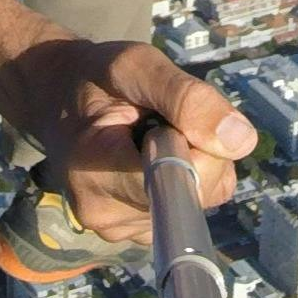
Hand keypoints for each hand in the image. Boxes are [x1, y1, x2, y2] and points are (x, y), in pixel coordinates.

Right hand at [0, 0, 252, 244]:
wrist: (55, 98)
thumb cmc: (94, 77)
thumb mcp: (135, 65)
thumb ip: (187, 98)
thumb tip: (242, 141)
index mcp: (93, 170)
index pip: (179, 180)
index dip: (199, 145)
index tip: (174, 116)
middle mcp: (103, 213)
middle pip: (196, 194)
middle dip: (200, 150)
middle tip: (162, 118)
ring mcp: (118, 229)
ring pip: (198, 202)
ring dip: (193, 163)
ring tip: (151, 135)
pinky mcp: (133, 233)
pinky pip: (187, 208)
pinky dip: (184, 178)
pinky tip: (151, 157)